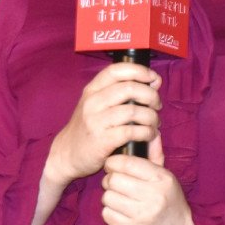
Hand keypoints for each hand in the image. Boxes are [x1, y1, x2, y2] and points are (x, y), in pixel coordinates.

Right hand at [45, 63, 161, 185]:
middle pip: (129, 88)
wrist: (67, 154)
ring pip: (133, 111)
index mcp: (93, 89)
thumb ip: (122, 91)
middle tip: (157, 105)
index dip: (139, 71)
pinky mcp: (102, 141)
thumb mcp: (99, 103)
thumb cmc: (89, 126)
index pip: (117, 70)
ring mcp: (96, 121)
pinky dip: (146, 132)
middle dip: (150, 95)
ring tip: (154, 122)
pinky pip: (131, 131)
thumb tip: (154, 81)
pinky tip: (149, 134)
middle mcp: (93, 102)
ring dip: (151, 116)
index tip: (153, 78)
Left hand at [101, 134, 212, 224]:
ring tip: (117, 196)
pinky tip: (119, 211)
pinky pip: (107, 215)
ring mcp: (142, 214)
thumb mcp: (167, 178)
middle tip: (114, 182)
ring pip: (108, 197)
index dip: (114, 161)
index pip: (128, 163)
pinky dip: (109, 212)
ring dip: (109, 196)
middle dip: (109, 179)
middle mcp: (153, 195)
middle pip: (114, 179)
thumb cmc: (171, 202)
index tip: (112, 164)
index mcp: (161, 178)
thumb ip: (156, 155)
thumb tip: (152, 131)